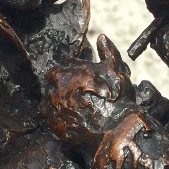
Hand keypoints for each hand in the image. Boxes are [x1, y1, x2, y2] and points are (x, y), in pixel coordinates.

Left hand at [42, 34, 136, 151]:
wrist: (118, 129)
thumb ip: (107, 51)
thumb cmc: (116, 96)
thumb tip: (102, 37)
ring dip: (59, 104)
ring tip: (75, 108)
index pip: (55, 72)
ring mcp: (53, 114)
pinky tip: (73, 120)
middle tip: (77, 94)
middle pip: (51, 89)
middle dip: (62, 89)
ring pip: (50, 106)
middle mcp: (52, 94)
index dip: (67, 74)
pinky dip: (61, 120)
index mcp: (61, 76)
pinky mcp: (58, 131)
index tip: (76, 79)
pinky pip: (53, 123)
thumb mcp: (115, 68)